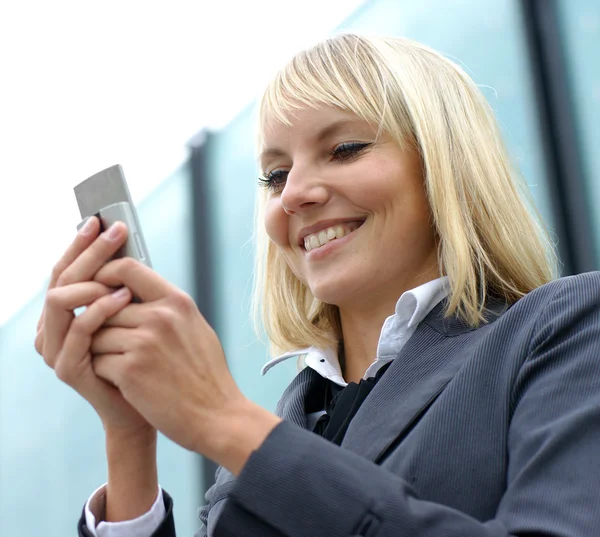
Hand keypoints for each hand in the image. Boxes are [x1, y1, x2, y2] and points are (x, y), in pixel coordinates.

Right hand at [35, 218, 152, 434]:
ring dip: (92, 280)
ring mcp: (55, 349)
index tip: (100, 219)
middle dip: (88, 251)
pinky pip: (78, 331)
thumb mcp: (131, 314)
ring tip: (122, 270)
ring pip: (61, 300)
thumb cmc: (143, 357)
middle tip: (113, 230)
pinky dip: (100, 309)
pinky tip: (125, 297)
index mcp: (64, 313)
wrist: (149, 404)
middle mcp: (51, 328)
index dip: (81, 244)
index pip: (65, 269)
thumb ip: (120, 286)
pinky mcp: (67, 368)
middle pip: (61, 278)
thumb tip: (124, 240)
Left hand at [89, 257, 280, 465]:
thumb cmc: (206, 374)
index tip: (98, 286)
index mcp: (176, 301)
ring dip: (104, 352)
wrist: (217, 416)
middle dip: (104, 327)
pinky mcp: (130, 370)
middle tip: (121, 347)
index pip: (127, 268)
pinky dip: (106, 374)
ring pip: (96, 335)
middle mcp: (160, 316)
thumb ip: (165, 307)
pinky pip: (98, 361)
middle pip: (104, 307)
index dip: (104, 273)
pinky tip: (130, 384)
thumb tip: (133, 291)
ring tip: (130, 368)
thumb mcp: (194, 327)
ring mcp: (144, 342)